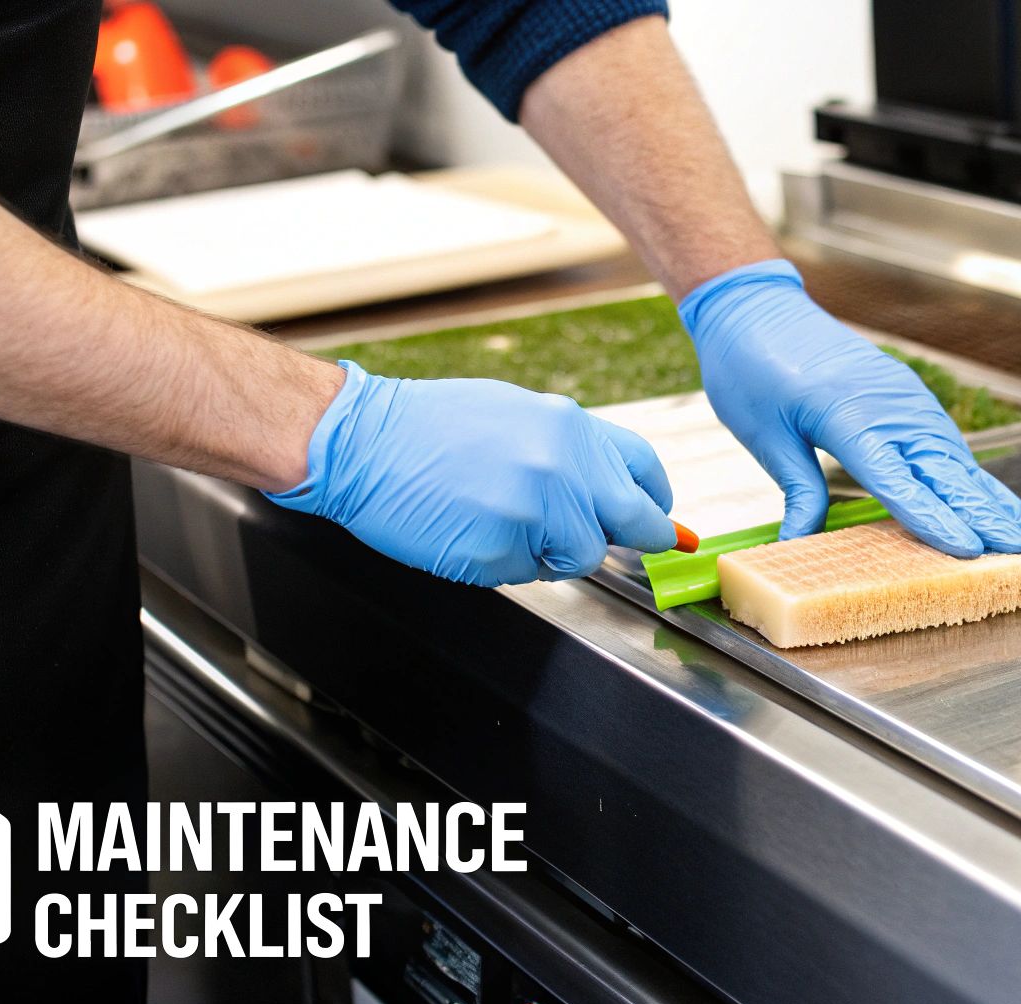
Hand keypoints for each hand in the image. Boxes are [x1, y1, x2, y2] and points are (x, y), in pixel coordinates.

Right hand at [265, 362, 676, 585]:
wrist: (361, 439)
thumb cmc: (429, 426)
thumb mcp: (518, 413)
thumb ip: (570, 450)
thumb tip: (612, 486)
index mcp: (570, 427)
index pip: (642, 468)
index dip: (654, 499)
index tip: (659, 518)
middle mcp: (563, 467)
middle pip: (632, 521)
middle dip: (634, 537)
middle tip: (619, 543)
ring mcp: (535, 510)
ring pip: (581, 556)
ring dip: (555, 553)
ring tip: (505, 522)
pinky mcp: (502, 549)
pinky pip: (529, 573)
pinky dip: (508, 564)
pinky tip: (473, 532)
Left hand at [680, 259, 1020, 557]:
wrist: (755, 307)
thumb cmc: (751, 368)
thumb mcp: (763, 435)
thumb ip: (797, 488)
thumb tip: (797, 544)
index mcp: (848, 416)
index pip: (898, 479)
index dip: (933, 518)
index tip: (967, 549)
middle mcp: (886, 405)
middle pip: (940, 469)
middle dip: (980, 513)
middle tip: (1015, 551)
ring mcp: (901, 397)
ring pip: (951, 455)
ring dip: (985, 495)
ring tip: (1017, 531)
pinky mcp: (903, 394)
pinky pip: (943, 439)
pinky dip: (970, 470)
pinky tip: (991, 495)